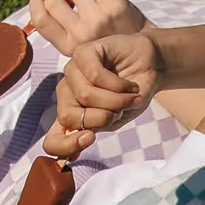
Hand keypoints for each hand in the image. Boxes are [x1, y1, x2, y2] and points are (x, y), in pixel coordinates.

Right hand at [27, 0, 147, 57]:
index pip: (40, 19)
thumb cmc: (107, 48)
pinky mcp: (115, 5)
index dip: (36, 5)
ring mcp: (98, 18)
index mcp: (70, 47)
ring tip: (90, 2)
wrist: (147, 55)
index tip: (41, 0)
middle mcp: (82, 34)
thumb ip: (63, 32)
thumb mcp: (81, 50)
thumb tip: (39, 5)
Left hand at [41, 33, 161, 158]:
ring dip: (116, 100)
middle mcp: (67, 93)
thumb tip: (74, 151)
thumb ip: (95, 128)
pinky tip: (129, 85)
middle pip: (68, 116)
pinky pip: (95, 75)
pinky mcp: (83, 53)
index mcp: (72, 115)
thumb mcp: (116, 119)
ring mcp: (73, 71)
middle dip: (102, 118)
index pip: (52, 140)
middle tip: (120, 110)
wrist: (153, 69)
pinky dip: (118, 85)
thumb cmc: (133, 95)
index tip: (90, 139)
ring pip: (85, 95)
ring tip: (131, 95)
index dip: (65, 146)